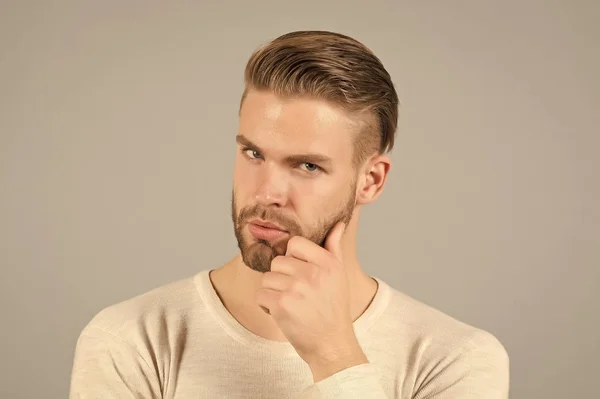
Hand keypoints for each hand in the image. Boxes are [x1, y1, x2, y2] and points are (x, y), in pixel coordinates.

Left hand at [256, 221, 367, 380]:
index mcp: (327, 263)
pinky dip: (266, 305)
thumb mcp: (339, 275)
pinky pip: (260, 294)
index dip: (293, 258)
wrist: (331, 344)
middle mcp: (313, 273)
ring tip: (290, 304)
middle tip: (297, 294)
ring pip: (267, 278)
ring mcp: (296, 288)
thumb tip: (338, 223)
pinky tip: (281, 312)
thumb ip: (334, 247)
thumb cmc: (334, 309)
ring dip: (273, 292)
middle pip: (278, 261)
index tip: (301, 273)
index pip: (295, 243)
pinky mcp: (282, 305)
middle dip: (282, 278)